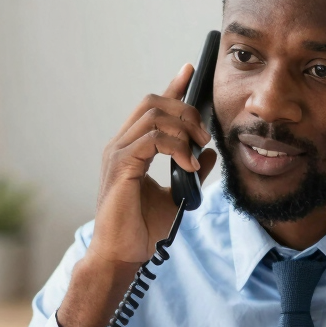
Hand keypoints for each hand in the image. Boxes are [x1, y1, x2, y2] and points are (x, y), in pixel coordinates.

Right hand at [57, 65, 216, 326]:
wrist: (122, 255)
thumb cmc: (140, 230)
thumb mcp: (176, 196)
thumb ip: (190, 171)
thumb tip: (208, 152)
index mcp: (130, 149)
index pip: (152, 107)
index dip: (172, 87)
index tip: (192, 71)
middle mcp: (120, 146)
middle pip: (153, 102)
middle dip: (185, 109)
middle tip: (204, 134)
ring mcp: (117, 154)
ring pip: (153, 116)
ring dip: (183, 127)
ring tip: (197, 149)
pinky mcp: (120, 168)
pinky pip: (151, 140)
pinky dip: (175, 146)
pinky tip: (186, 163)